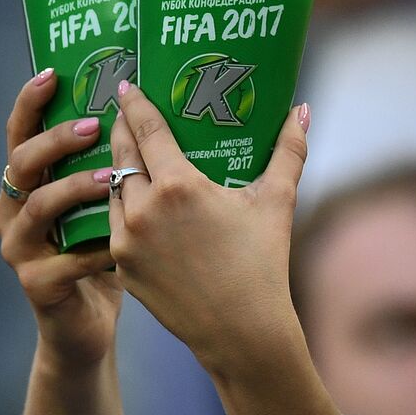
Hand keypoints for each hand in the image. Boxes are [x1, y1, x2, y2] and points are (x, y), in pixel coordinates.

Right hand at [0, 69, 119, 366]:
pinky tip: (126, 244)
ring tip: (112, 178)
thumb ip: (115, 168)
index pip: (21, 134)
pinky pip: (67, 260)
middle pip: (22, 163)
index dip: (31, 103)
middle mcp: (14, 211)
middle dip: (55, 140)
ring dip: (75, 189)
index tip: (54, 72)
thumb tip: (159, 119)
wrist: (87, 326)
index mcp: (29, 186)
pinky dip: (98, 249)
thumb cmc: (103, 255)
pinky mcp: (36, 284)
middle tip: (92, 126)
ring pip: (38, 208)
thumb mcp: (107, 207)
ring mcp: (19, 248)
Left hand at [107, 83, 307, 375]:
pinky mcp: (121, 265)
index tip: (125, 84)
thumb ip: (288, 151)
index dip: (134, 103)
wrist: (241, 330)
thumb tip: (303, 111)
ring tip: (126, 158)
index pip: (146, 130)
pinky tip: (129, 202)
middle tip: (121, 112)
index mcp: (180, 186)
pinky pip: (113, 225)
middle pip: (121, 154)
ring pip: (112, 190)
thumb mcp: (276, 202)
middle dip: (119, 129)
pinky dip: (120, 208)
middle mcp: (144, 208)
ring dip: (116, 170)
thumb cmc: (263, 263)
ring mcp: (127, 239)